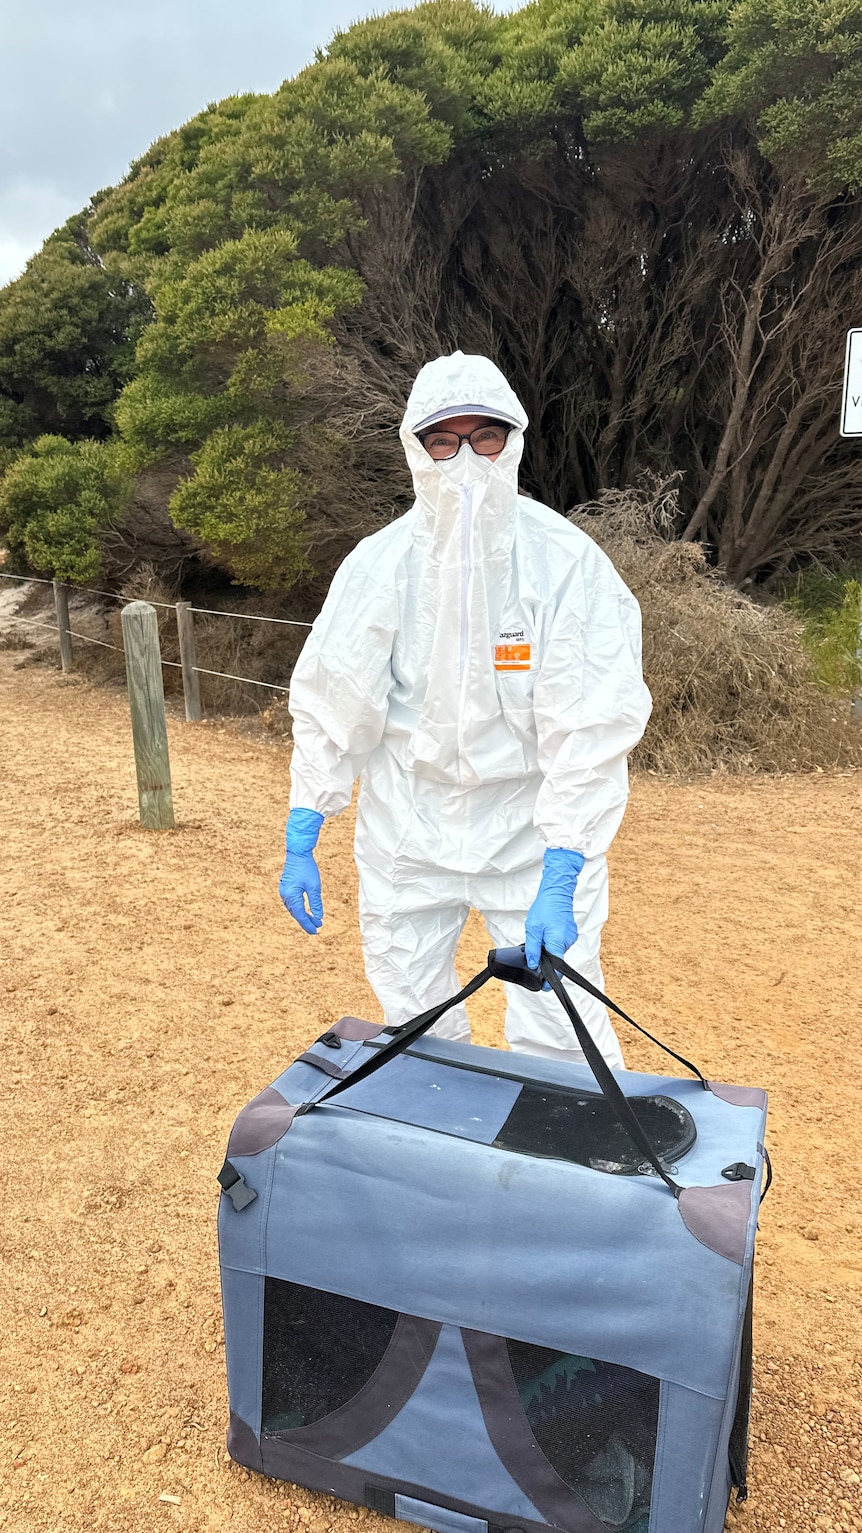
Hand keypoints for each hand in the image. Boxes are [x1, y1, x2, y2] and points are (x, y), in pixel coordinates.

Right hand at [279, 809, 324, 933]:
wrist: (297, 853)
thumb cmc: (307, 868)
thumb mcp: (314, 886)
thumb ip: (316, 903)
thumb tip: (318, 917)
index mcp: (291, 896)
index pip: (300, 915)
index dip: (308, 924)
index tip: (316, 931)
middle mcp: (285, 896)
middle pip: (296, 913)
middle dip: (306, 921)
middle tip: (316, 928)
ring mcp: (284, 892)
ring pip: (293, 909)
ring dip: (302, 915)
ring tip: (313, 921)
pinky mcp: (285, 888)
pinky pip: (292, 903)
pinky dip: (299, 908)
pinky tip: (305, 911)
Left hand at [524, 848, 585, 971]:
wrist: (557, 891)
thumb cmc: (544, 908)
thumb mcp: (533, 929)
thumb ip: (533, 949)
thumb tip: (534, 964)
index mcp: (558, 943)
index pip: (556, 968)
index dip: (549, 978)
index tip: (543, 985)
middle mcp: (567, 942)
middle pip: (556, 960)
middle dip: (545, 960)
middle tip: (533, 954)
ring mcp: (570, 937)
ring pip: (557, 951)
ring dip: (548, 949)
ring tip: (538, 937)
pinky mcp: (570, 933)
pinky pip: (560, 943)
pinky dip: (552, 942)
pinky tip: (545, 933)